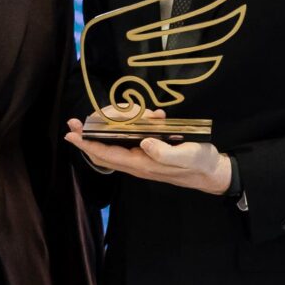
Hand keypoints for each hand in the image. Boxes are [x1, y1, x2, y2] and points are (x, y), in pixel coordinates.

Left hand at [63, 116, 233, 195]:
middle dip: (90, 135)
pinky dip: (137, 124)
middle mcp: (137, 162)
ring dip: (117, 125)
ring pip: (117, 141)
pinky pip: (134, 137)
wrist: (212, 172)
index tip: (71, 133)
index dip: (86, 145)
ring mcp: (142, 157)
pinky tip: (154, 116)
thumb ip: (164, 152)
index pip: (106, 154)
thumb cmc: (198, 164)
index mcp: (141, 164)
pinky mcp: (149, 151)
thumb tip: (144, 142)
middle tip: (81, 118)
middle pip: (105, 149)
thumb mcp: (185, 156)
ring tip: (135, 111)